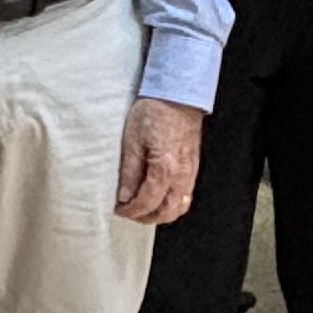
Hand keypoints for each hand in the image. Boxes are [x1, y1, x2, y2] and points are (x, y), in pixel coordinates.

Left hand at [115, 99, 203, 225]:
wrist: (178, 94)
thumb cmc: (155, 111)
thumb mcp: (132, 140)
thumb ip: (129, 171)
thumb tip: (124, 196)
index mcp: (165, 169)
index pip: (148, 203)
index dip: (132, 211)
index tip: (119, 209)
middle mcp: (182, 175)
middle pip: (167, 212)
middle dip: (146, 217)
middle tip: (129, 212)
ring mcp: (190, 171)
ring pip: (179, 206)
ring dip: (161, 212)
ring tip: (143, 206)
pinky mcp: (193, 165)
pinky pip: (186, 194)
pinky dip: (172, 202)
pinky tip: (159, 195)